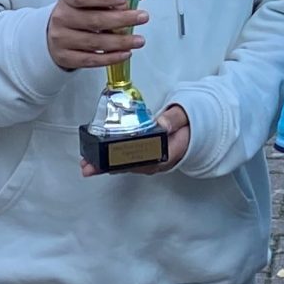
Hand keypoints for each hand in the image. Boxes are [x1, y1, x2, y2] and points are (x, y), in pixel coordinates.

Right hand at [47, 0, 158, 71]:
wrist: (56, 32)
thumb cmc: (80, 11)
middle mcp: (62, 17)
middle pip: (94, 20)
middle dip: (121, 20)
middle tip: (143, 17)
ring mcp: (62, 39)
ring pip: (94, 42)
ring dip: (120, 42)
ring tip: (139, 40)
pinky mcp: (65, 57)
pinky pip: (91, 60)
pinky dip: (110, 58)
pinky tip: (126, 53)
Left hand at [77, 103, 191, 177]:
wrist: (196, 129)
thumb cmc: (189, 123)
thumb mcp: (185, 116)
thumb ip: (174, 119)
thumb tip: (161, 124)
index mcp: (170, 153)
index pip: (145, 159)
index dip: (125, 160)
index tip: (109, 160)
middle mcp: (159, 162)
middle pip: (131, 166)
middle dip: (108, 166)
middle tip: (88, 166)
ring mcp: (152, 162)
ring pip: (127, 166)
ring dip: (107, 166)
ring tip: (87, 165)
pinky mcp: (146, 159)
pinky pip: (128, 162)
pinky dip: (112, 161)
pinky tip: (98, 160)